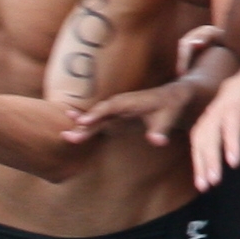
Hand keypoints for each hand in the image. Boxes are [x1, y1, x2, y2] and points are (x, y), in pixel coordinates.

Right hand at [61, 74, 204, 152]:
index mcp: (131, 101)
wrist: (174, 96)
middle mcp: (120, 104)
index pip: (111, 107)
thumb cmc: (171, 107)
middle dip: (83, 123)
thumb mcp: (169, 118)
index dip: (97, 113)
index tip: (84, 122)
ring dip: (81, 125)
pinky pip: (99, 121)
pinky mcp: (117, 116)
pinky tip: (74, 125)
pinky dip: (87, 124)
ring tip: (65, 134)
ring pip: (96, 118)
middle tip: (68, 136)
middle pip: (99, 114)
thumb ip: (160, 131)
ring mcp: (117, 110)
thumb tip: (157, 142)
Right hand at [184, 75, 239, 190]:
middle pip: (210, 138)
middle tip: (214, 181)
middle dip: (211, 160)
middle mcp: (215, 113)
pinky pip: (195, 147)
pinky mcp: (198, 128)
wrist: (237, 88)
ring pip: (199, 144)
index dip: (232, 145)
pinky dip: (196, 163)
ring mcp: (204, 120)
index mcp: (235, 107)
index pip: (232, 127)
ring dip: (200, 165)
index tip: (233, 164)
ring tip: (204, 186)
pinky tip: (200, 179)